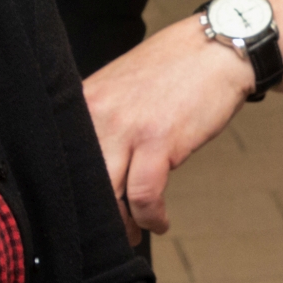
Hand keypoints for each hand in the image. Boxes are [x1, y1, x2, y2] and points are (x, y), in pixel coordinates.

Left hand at [84, 24, 254, 233]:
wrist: (218, 48)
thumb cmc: (174, 69)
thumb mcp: (121, 87)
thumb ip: (100, 119)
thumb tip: (91, 164)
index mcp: (84, 101)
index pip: (63, 158)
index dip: (71, 192)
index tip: (81, 212)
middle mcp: (97, 113)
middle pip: (82, 181)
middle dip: (94, 215)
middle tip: (106, 233)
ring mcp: (127, 127)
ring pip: (108, 195)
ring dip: (123, 224)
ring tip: (133, 233)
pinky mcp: (158, 141)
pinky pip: (144, 196)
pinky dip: (151, 217)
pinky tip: (160, 222)